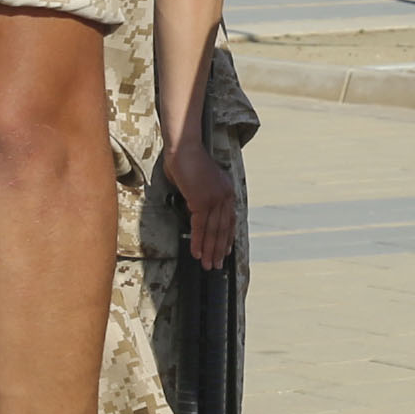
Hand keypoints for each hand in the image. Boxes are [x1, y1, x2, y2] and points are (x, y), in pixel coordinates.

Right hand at [169, 140, 238, 270]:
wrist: (184, 148)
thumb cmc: (187, 161)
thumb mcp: (200, 182)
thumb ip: (200, 196)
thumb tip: (194, 210)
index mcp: (227, 191)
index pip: (230, 220)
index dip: (227, 238)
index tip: (225, 251)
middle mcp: (225, 196)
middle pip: (223, 229)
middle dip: (219, 250)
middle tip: (217, 265)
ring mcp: (215, 199)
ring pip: (213, 231)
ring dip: (210, 251)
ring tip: (208, 265)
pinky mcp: (202, 201)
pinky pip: (200, 227)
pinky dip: (198, 242)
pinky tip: (197, 253)